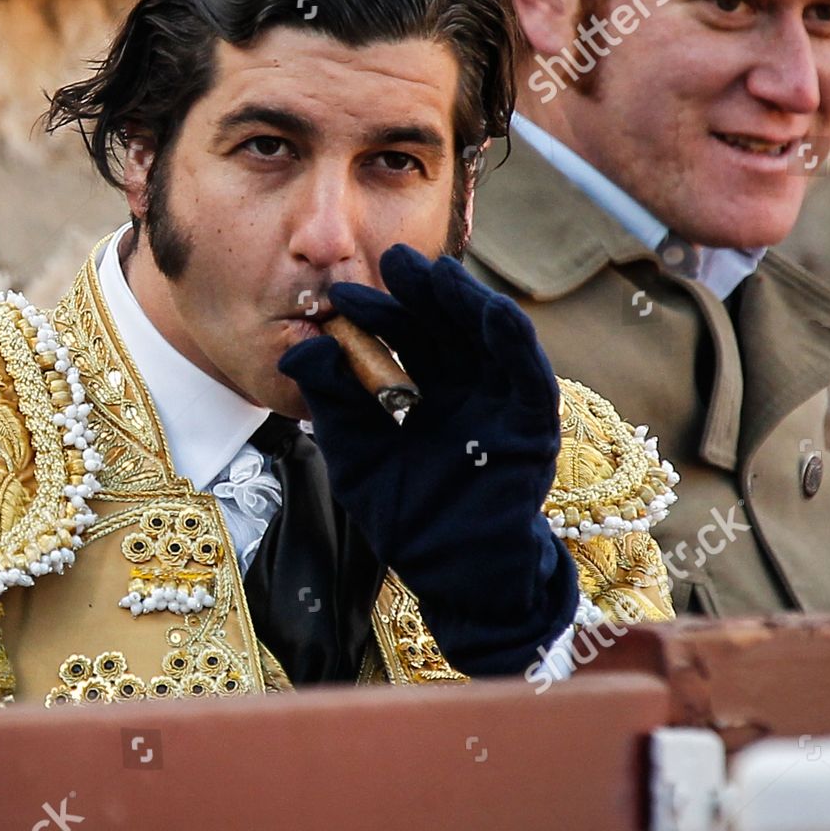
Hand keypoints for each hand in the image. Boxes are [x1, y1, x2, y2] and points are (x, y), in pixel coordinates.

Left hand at [277, 244, 577, 675]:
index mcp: (423, 386)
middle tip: (394, 258)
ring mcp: (498, 401)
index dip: (376, 312)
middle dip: (421, 291)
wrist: (450, 571)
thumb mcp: (353, 453)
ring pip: (488, 337)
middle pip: (445, 325)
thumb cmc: (403, 513)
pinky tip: (496, 311)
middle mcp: (463, 385)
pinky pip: (528, 375)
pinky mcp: (531, 424)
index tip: (341, 294)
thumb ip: (330, 401)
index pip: (401, 336)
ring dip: (468, 303)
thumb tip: (298, 348)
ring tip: (441, 274)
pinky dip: (516, 342)